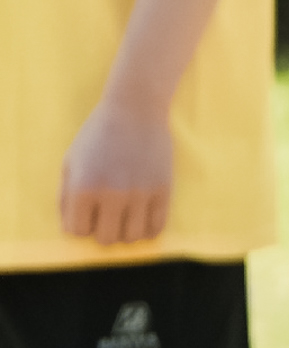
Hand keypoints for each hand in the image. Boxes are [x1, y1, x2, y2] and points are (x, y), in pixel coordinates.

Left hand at [57, 96, 173, 248]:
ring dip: (124, 232)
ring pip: (131, 237)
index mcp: (83, 187)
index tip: (86, 211)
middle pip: (105, 239)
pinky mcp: (164, 189)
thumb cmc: (96, 136)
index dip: (79, 224)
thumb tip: (73, 229)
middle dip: (102, 231)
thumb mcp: (70, 163)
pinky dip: (147, 231)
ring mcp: (140, 193)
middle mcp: (112, 194)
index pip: (77, 231)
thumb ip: (65, 198)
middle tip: (105, 216)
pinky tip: (141, 220)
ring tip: (123, 218)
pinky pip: (156, 227)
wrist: (136, 109)